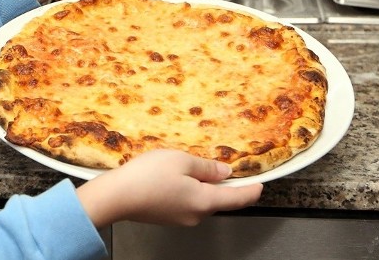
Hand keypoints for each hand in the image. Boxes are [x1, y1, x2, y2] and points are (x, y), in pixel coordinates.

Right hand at [76, 150, 263, 228]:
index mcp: (205, 201)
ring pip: (201, 200)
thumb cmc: (148, 176)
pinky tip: (175, 177)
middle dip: (223, 184)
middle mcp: (196, 215)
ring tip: (192, 166)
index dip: (252, 190)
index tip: (261, 184)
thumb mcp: (181, 160)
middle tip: (225, 166)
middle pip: (218, 199)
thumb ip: (206, 166)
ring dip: (203, 185)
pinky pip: (186, 202)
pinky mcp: (167, 217)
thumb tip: (224, 171)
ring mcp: (181, 218)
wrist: (117, 197)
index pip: (238, 198)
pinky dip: (188, 190)